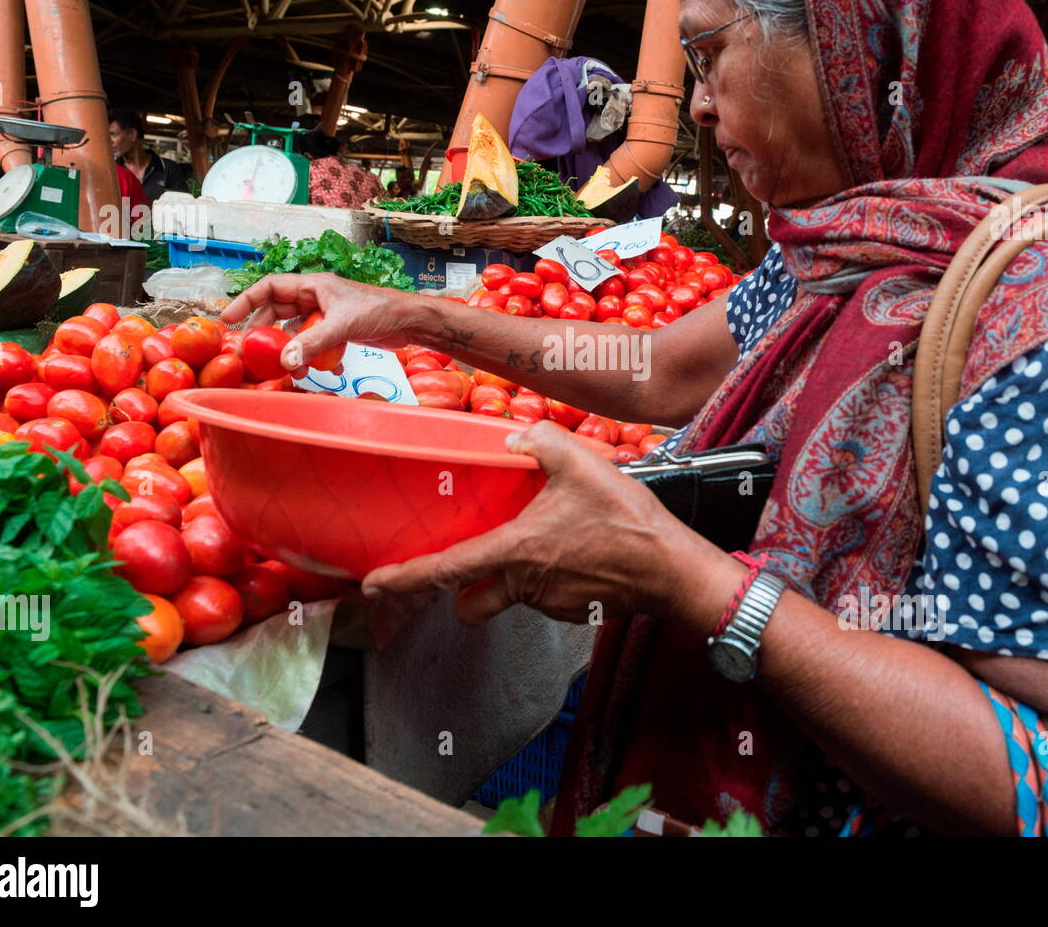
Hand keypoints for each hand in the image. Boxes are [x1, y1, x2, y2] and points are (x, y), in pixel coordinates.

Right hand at [222, 273, 425, 373]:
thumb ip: (313, 344)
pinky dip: (313, 357)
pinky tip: (320, 370)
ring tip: (285, 368)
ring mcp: (326, 314)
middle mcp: (316, 297)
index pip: (269, 287)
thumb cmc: (381, 311)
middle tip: (250, 352)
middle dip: (263, 332)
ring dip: (290, 349)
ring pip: (296, 331)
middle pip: (277, 312)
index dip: (246, 301)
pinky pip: (315, 344)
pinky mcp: (337, 331)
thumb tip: (285, 361)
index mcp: (313, 285)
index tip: (227, 319)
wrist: (410, 322)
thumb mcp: (343, 326)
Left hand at [361, 421, 714, 625]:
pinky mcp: (573, 611)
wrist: (672, 569)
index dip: (405, 579)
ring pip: (510, 599)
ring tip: (541, 544)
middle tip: (468, 566)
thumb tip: (515, 437)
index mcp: (515, 551)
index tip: (375, 585)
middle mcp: (524, 584)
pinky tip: (575, 555)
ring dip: (512, 580)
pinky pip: (545, 599)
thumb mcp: (583, 464)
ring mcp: (549, 603)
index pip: (446, 571)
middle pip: (470, 603)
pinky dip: (549, 581)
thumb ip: (541, 441)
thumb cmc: (627, 522)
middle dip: (460, 593)